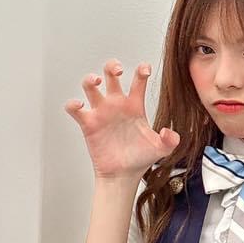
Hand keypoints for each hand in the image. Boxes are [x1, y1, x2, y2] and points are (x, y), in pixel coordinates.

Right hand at [64, 59, 179, 178]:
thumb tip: (169, 131)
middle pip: (110, 75)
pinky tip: (79, 105)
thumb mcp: (161, 149)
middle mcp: (117, 105)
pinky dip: (73, 104)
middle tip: (118, 71)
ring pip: (90, 86)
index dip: (141, 71)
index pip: (138, 81)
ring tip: (96, 81)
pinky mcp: (88, 124)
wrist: (124, 176)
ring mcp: (101, 113)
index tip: (144, 69)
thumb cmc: (140, 160)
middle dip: (112, 67)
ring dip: (90, 79)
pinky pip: (75, 109)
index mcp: (135, 106)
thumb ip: (170, 139)